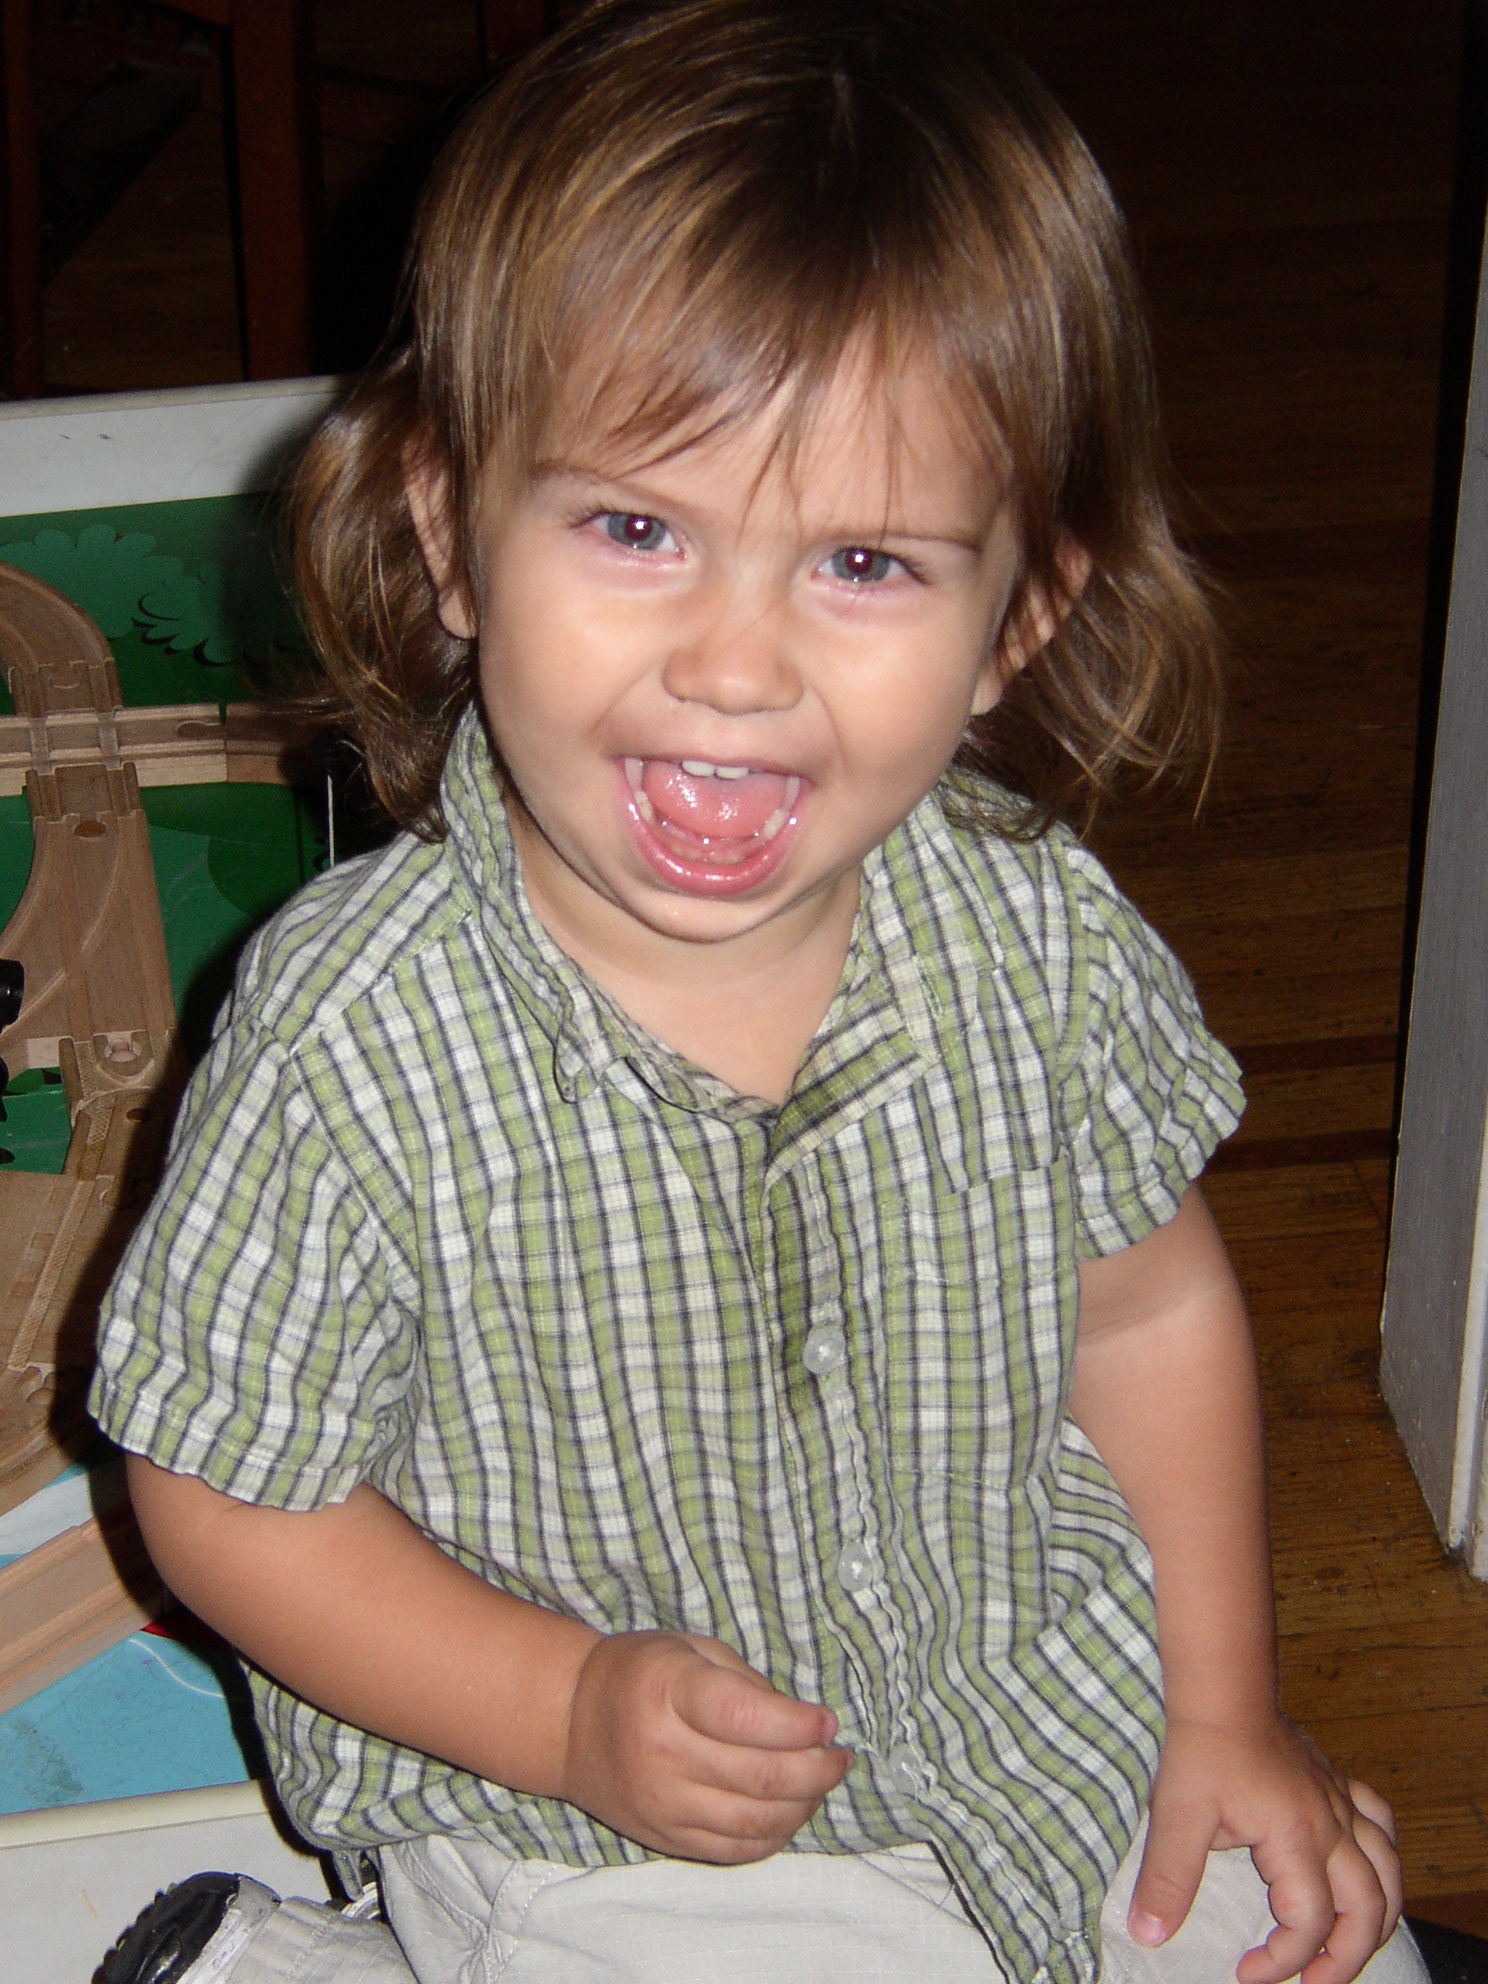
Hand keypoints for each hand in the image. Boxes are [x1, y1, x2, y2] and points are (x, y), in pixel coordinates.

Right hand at [559, 1630, 854, 1861]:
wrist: (569, 1723)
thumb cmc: (638, 1673)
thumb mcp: (690, 1648)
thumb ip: (746, 1682)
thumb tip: (805, 1725)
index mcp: (669, 1691)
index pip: (748, 1717)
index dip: (800, 1724)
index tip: (828, 1722)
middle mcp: (664, 1753)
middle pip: (761, 1776)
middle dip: (818, 1770)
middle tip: (840, 1758)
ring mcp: (663, 1803)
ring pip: (755, 1822)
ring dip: (804, 1806)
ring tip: (821, 1784)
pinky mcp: (665, 1838)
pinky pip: (734, 1851)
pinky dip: (773, 1837)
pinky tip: (790, 1813)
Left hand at [1129, 1712, 1401, 1983]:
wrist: (1221, 1687)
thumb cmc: (1201, 1745)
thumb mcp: (1176, 1813)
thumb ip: (1167, 1878)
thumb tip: (1149, 1932)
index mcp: (1295, 1838)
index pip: (1308, 1922)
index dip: (1283, 1961)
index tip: (1247, 1973)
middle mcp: (1330, 1825)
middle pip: (1367, 1909)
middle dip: (1348, 1958)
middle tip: (1313, 1983)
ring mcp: (1338, 1802)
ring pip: (1388, 1871)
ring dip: (1376, 1916)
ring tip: (1350, 1944)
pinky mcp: (1335, 1782)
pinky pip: (1380, 1822)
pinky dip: (1381, 1854)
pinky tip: (1364, 1869)